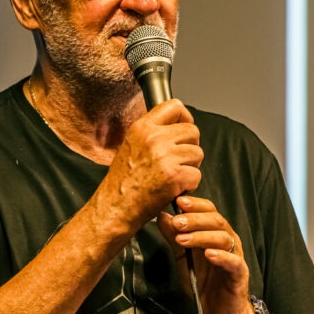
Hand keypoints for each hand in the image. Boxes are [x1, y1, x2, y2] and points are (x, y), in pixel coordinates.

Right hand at [104, 100, 202, 227]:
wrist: (115, 207)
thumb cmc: (122, 182)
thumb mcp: (131, 145)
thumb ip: (152, 133)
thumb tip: (176, 127)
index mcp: (142, 128)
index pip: (174, 106)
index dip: (185, 118)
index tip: (184, 129)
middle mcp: (154, 138)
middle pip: (192, 131)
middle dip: (190, 147)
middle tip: (178, 162)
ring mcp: (165, 156)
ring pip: (198, 153)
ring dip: (191, 167)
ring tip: (174, 176)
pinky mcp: (175, 176)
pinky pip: (197, 175)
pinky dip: (190, 185)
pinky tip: (174, 189)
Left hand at [157, 195, 255, 313]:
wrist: (219, 312)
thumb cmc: (203, 281)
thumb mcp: (183, 256)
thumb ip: (174, 237)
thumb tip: (161, 215)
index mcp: (215, 233)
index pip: (209, 210)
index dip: (195, 204)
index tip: (178, 201)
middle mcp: (228, 240)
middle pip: (216, 221)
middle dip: (195, 219)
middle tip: (177, 221)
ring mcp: (236, 256)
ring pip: (224, 238)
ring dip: (202, 236)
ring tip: (183, 239)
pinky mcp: (240, 274)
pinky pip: (234, 262)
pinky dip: (222, 256)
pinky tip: (209, 254)